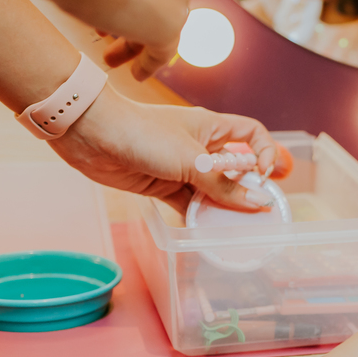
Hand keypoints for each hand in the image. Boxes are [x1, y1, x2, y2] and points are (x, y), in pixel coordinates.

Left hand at [51, 87, 279, 212]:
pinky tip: (205, 229)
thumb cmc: (145, 134)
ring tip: (233, 226)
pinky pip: (189, 202)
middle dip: (246, 188)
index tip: (265, 175)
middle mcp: (200, 146)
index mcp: (212, 127)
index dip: (265, 152)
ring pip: (212, 189)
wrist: (92, 135)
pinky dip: (198, 215)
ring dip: (222, 206)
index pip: (252, 134)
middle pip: (234, 168)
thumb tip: (259, 202)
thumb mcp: (192, 161)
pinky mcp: (162, 185)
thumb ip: (224, 186)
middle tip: (257, 211)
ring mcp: (181, 167)